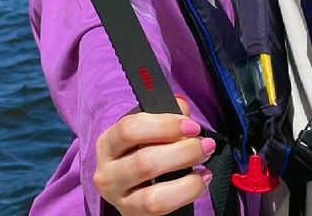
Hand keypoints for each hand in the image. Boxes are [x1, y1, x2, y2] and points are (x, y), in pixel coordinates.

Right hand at [93, 96, 212, 215]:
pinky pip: (162, 209)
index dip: (164, 126)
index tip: (191, 126)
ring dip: (187, 180)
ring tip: (204, 167)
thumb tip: (181, 107)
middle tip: (204, 145)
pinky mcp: (133, 215)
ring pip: (153, 195)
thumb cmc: (142, 153)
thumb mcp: (147, 132)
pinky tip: (200, 182)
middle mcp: (107, 173)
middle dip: (182, 151)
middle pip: (144, 162)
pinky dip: (187, 194)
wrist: (131, 188)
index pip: (129, 129)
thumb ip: (165, 117)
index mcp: (107, 143)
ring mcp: (119, 199)